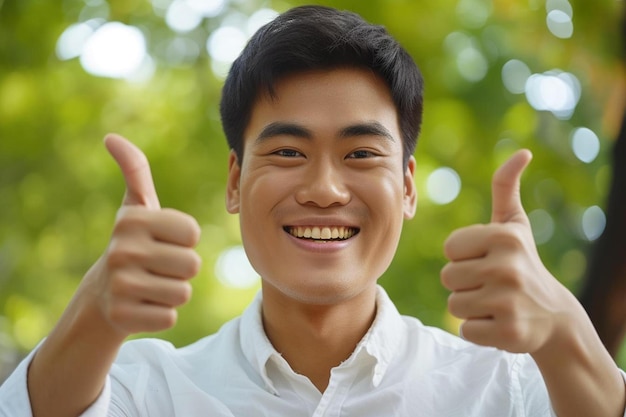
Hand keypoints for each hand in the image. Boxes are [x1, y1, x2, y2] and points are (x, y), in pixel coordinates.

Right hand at [86, 133, 201, 335]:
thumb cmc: (135, 242)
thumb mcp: (137, 206)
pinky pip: (171, 317)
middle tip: (157, 267)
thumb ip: (135, 170)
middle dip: (181, 269)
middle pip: (192, 265)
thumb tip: (111, 137)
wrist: (104, 294)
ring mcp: (120, 286)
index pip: (193, 234)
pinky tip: (143, 305)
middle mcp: (121, 251)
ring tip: (150, 285)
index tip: (163, 241)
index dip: (185, 241)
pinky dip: (162, 313)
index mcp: (132, 221)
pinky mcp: (123, 318)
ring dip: (173, 291)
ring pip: (183, 292)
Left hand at [440, 149, 576, 353]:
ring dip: (470, 306)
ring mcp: (508, 302)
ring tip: (495, 303)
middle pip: (448, 277)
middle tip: (491, 285)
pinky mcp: (508, 333)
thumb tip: (522, 152)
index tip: (487, 260)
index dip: (463, 257)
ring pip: (454, 304)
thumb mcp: (515, 225)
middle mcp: (507, 267)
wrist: (553, 316)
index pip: (449, 249)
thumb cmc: (523, 263)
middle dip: (464, 283)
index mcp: (504, 237)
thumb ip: (506, 188)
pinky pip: (465, 329)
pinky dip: (478, 329)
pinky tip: (500, 322)